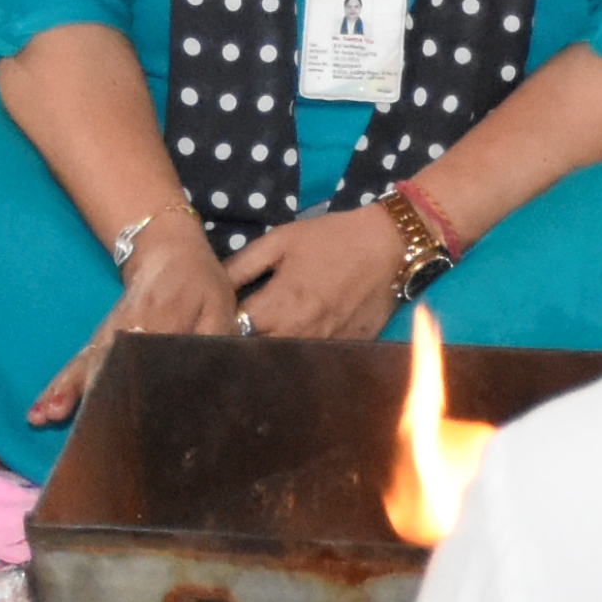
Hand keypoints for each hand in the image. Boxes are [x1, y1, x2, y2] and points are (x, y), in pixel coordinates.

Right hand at [27, 217, 246, 424]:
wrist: (169, 251)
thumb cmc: (201, 285)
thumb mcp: (220, 309)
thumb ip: (215, 342)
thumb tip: (210, 380)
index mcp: (162, 319)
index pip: (144, 355)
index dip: (131, 381)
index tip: (121, 411)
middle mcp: (127, 328)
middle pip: (105, 363)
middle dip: (88, 393)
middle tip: (67, 422)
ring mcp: (108, 334)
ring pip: (85, 364)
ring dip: (65, 391)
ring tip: (43, 416)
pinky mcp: (99, 340)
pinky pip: (78, 364)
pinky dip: (59, 386)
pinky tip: (40, 411)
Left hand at [222, 200, 414, 346]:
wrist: (387, 245)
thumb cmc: (329, 239)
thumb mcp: (280, 241)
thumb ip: (242, 265)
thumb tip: (213, 286)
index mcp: (279, 305)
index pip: (236, 331)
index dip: (223, 327)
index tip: (216, 323)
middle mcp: (299, 332)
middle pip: (257, 354)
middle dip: (244, 346)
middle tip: (236, 337)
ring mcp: (325, 345)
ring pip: (285, 363)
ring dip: (272, 355)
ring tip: (263, 345)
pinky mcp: (346, 350)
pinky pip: (316, 362)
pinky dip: (302, 358)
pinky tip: (296, 350)